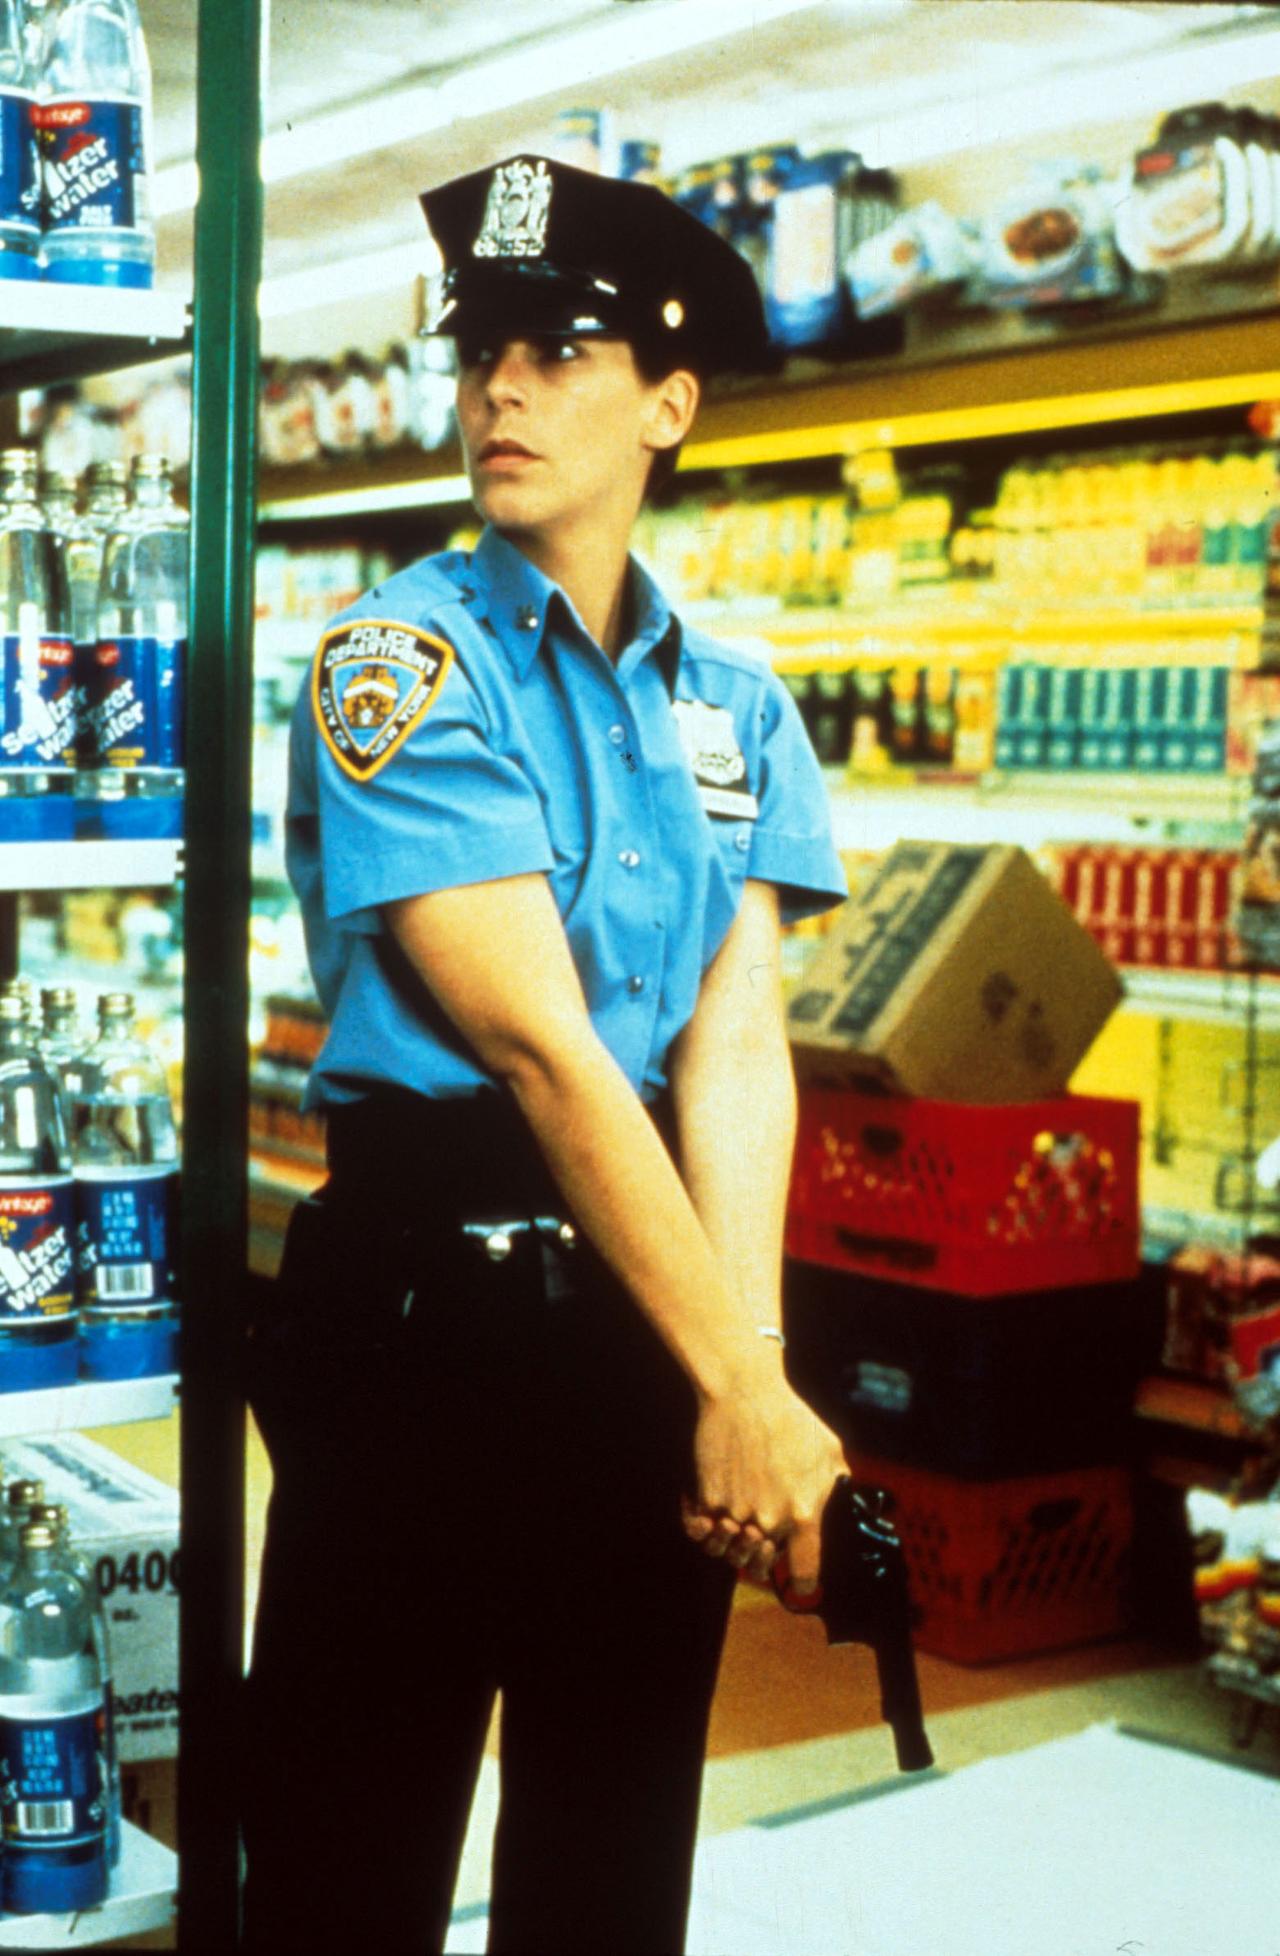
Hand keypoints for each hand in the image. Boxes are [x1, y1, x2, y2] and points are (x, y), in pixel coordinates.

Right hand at [681, 1370, 847, 1596]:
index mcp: (804, 1515)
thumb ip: (835, 1485)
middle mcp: (769, 1522)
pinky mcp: (707, 1499)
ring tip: (735, 1524)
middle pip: (759, 1566)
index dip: (802, 1583)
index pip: (803, 1576)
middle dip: (762, 1558)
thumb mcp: (829, 1451)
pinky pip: (701, 1531)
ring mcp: (735, 1513)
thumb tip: (838, 1500)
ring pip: (727, 1553)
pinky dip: (702, 1528)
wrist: (744, 1392)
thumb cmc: (790, 1418)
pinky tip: (708, 1517)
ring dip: (730, 1545)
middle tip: (762, 1540)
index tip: (799, 1580)